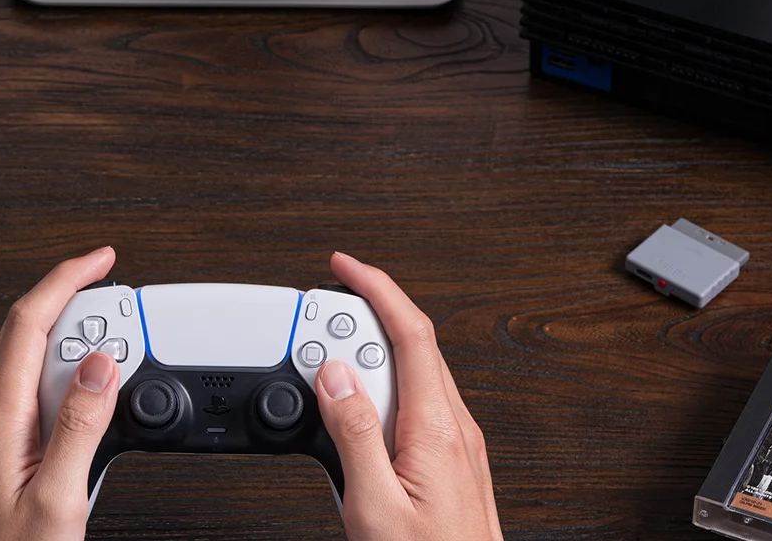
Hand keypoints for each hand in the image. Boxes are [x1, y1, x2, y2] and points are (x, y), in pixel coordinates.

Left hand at [0, 247, 119, 540]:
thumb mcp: (57, 498)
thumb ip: (81, 427)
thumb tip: (103, 366)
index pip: (28, 322)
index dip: (66, 279)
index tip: (101, 259)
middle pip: (28, 333)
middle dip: (78, 309)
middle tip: (125, 315)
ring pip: (28, 362)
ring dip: (73, 349)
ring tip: (117, 361)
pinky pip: (26, 393)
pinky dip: (63, 382)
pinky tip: (89, 402)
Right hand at [316, 252, 504, 540]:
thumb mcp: (374, 505)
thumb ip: (353, 434)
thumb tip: (335, 374)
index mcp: (437, 427)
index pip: (410, 331)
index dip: (377, 287)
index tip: (344, 265)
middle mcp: (454, 428)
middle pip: (408, 348)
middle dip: (361, 323)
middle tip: (315, 325)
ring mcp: (456, 445)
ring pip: (411, 378)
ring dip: (368, 363)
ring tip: (325, 376)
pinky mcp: (451, 463)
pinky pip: (414, 407)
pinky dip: (380, 395)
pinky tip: (354, 419)